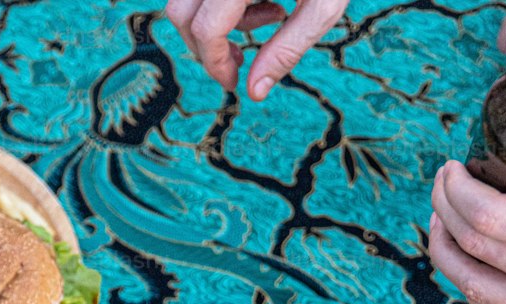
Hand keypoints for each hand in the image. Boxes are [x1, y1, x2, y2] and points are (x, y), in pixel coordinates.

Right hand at [165, 0, 347, 98]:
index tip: (233, 82)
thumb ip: (288, 48)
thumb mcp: (324, 4)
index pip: (205, 29)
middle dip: (206, 45)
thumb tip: (254, 92)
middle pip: (181, 12)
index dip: (215, 64)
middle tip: (239, 60)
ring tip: (269, 16)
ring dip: (215, 19)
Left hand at [430, 161, 505, 303]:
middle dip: (447, 209)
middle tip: (440, 184)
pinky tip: (463, 263)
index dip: (461, 190)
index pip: (490, 216)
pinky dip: (470, 283)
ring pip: (473, 285)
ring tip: (439, 221)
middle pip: (473, 246)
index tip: (452, 169)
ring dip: (446, 250)